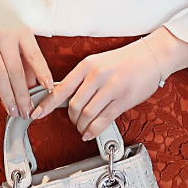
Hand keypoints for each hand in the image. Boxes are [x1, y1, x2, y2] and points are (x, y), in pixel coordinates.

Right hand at [0, 0, 53, 118]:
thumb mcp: (17, 32)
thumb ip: (26, 56)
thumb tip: (34, 84)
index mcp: (22, 32)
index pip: (35, 56)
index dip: (43, 74)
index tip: (49, 90)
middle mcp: (6, 35)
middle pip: (16, 71)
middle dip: (23, 95)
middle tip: (27, 112)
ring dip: (7, 96)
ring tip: (12, 110)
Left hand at [29, 39, 162, 141]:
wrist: (151, 56)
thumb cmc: (125, 60)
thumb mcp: (99, 62)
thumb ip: (83, 79)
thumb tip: (65, 97)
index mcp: (88, 65)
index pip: (61, 87)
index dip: (46, 104)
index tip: (37, 113)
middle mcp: (97, 75)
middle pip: (73, 106)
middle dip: (71, 119)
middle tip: (74, 121)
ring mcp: (111, 88)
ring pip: (87, 115)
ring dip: (82, 126)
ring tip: (83, 127)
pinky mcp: (122, 100)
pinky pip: (103, 120)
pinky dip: (93, 130)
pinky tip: (90, 132)